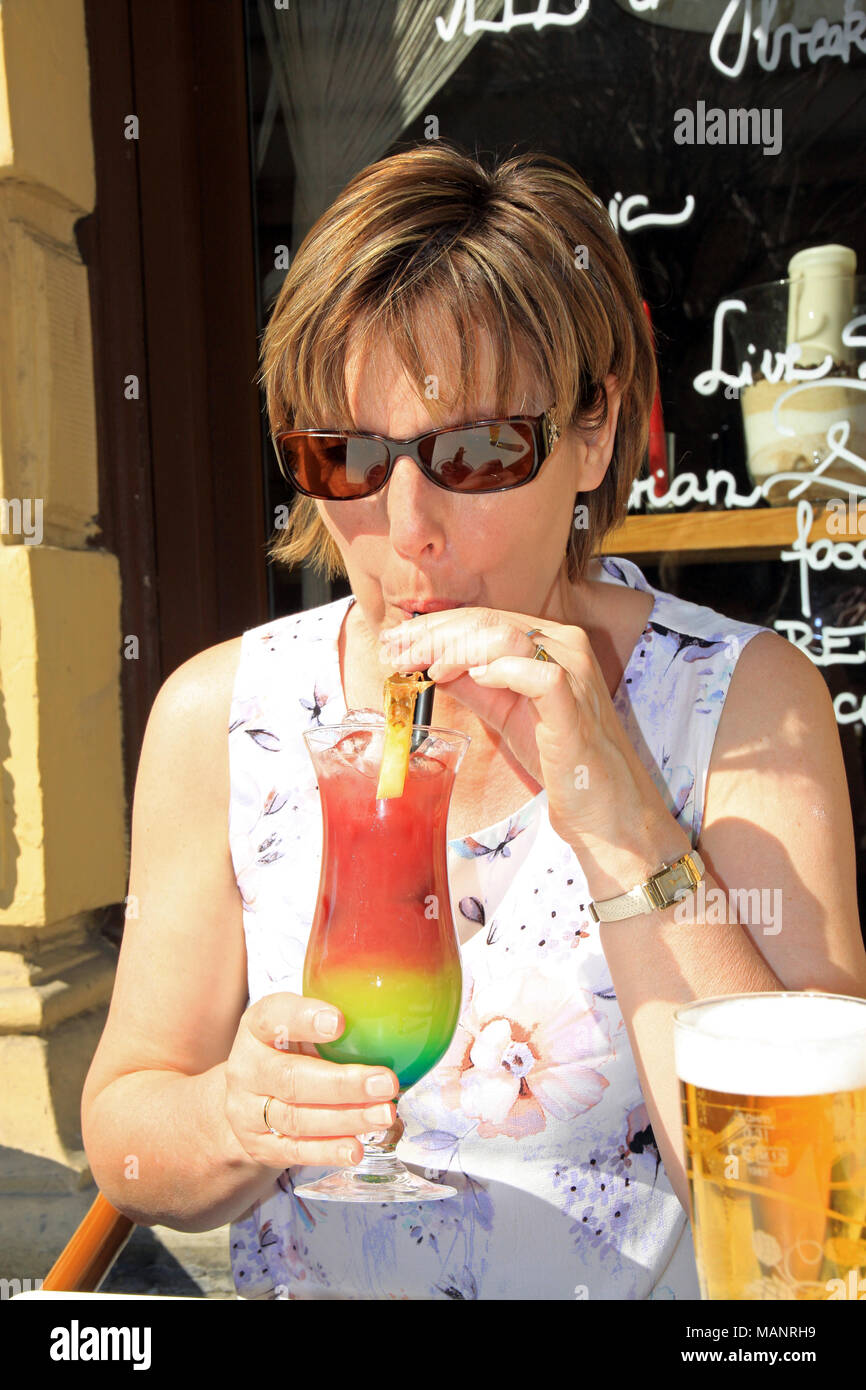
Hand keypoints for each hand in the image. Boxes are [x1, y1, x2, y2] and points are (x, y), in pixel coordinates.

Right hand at [224, 992, 400, 1170]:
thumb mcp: (298, 1028)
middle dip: (343, 1083)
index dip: (304, 1019)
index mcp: (257, 1028)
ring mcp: (248, 1111)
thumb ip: (333, 1022)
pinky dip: (328, 1151)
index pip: (272, 1016)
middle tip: (385, 1083)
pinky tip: (356, 1148)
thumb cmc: (288, 1053)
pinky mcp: (260, 1146)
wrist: (248, 1101)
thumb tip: (395, 1019)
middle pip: (291, 1078)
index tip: (339, 1022)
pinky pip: (295, 1151)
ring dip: (346, 1118)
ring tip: (384, 1115)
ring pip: (297, 1118)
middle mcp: (247, 1068)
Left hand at [379, 607, 677, 869]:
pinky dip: (501, 671)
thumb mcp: (506, 713)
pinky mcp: (574, 705)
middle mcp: (565, 645)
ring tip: (422, 669)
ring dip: (453, 651)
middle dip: (432, 636)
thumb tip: (426, 665)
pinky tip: (473, 679)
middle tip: (393, 652)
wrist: (604, 806)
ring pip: (506, 638)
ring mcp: (574, 671)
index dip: (434, 628)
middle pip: (488, 622)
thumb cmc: (559, 759)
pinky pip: (538, 674)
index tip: (395, 642)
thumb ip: (473, 686)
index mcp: (550, 640)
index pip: (484, 618)